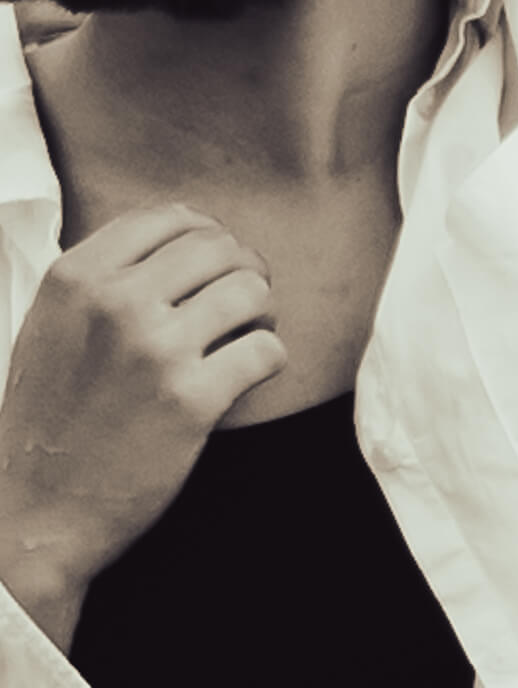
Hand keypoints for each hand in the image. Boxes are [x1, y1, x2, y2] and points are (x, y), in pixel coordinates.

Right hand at [0, 203, 285, 647]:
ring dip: (261, 312)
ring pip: (251, 290)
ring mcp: (155, 350)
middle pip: (219, 247)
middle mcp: (116, 303)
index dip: (204, 236)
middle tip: (242, 301)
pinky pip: (266, 350)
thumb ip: (105, 274)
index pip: (170, 218)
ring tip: (248, 334)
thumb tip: (187, 230)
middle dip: (243, 269)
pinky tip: (250, 373)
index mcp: (77, 277)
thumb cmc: (47, 420)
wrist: (30, 516)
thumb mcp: (52, 324)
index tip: (212, 264)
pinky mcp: (191, 401)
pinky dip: (269, 359)